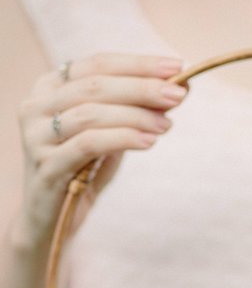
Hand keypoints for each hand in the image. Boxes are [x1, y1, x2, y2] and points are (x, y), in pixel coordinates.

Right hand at [13, 52, 186, 245]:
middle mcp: (36, 106)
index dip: (138, 64)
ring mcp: (36, 136)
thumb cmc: (82, 173)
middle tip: (178, 94)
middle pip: (95, 85)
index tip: (176, 67)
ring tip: (167, 125)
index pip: (97, 64)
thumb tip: (179, 90)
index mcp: (49, 88)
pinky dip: (123, 139)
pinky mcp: (45, 166)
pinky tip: (149, 142)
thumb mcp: (110, 137)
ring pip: (91, 113)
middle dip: (142, 87)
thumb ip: (134, 112)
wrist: (50, 223)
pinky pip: (88, 144)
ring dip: (136, 115)